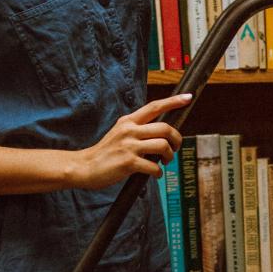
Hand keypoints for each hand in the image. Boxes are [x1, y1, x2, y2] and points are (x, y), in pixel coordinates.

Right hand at [74, 93, 191, 188]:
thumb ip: (138, 130)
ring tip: (166, 162)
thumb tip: (162, 134)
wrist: (84, 167)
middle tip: (176, 148)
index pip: (154, 107)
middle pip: (165, 128)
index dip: (173, 102)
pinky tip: (155, 174)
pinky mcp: (128, 162)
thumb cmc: (106, 153)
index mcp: (128, 121)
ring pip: (163, 145)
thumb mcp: (120, 134)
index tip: (188, 97)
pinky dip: (159, 172)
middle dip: (177, 139)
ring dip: (170, 156)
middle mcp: (129, 130)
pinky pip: (154, 166)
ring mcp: (129, 146)